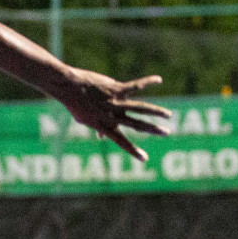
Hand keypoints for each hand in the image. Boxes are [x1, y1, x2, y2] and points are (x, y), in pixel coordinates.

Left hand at [53, 69, 172, 162]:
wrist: (69, 88)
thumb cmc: (77, 104)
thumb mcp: (85, 120)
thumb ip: (98, 128)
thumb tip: (102, 138)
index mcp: (104, 126)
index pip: (121, 142)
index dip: (133, 151)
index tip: (145, 158)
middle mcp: (111, 116)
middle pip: (136, 125)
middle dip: (153, 130)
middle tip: (167, 133)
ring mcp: (114, 102)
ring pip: (140, 108)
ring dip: (156, 111)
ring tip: (168, 115)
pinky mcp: (116, 89)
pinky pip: (135, 86)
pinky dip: (148, 82)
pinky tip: (159, 79)